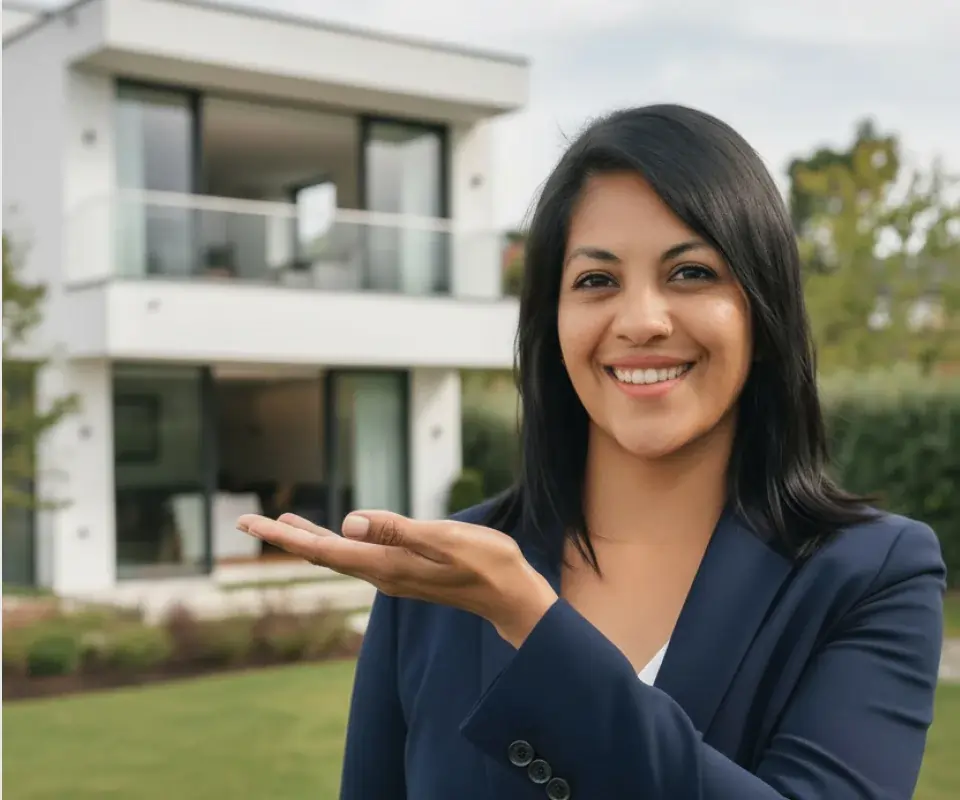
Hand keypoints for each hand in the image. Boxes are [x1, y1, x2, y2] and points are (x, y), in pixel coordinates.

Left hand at [236, 511, 558, 647]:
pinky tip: (336, 534)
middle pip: (322, 553)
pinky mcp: (404, 571)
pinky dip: (335, 542)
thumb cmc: (486, 563)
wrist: (510, 595)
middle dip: (284, 537)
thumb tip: (349, 521)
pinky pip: (357, 555)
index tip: (248, 522)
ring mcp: (392, 575)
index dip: (285, 535)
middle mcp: (382, 573)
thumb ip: (398, 530)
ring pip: (338, 555)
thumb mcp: (445, 539)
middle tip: (245, 522)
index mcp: (386, 565)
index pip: (324, 549)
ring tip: (282, 524)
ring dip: (307, 539)